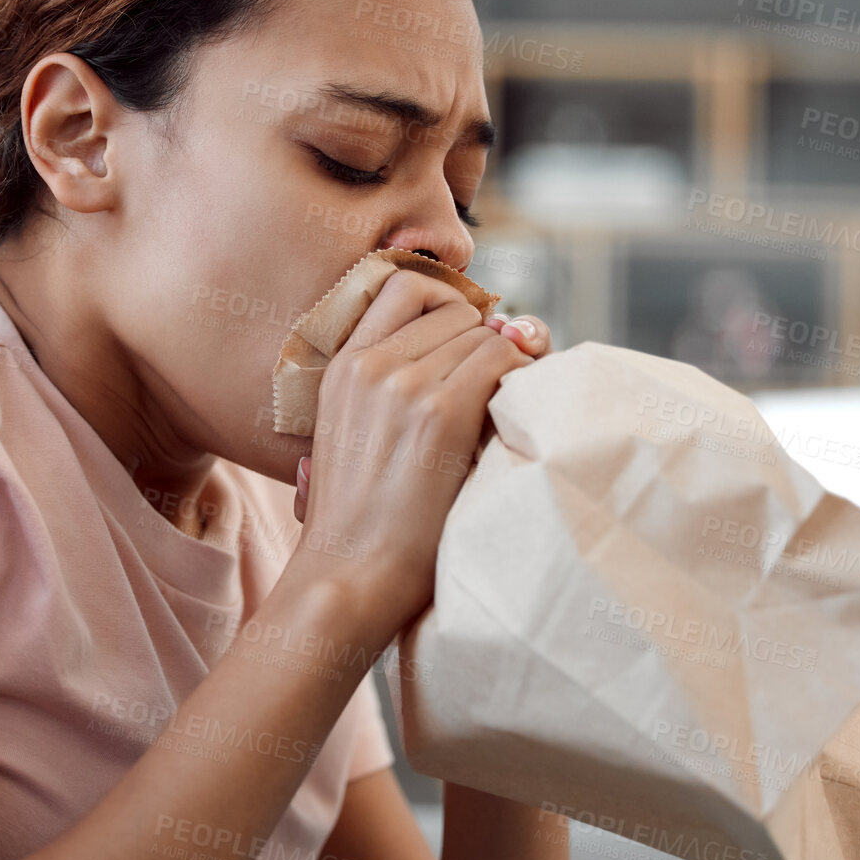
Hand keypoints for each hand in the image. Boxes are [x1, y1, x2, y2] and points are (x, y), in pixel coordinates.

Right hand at [287, 270, 550, 639]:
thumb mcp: (353, 435)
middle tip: (487, 390)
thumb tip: (477, 338)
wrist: (349, 573)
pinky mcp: (441, 412)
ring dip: (501, 366)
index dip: (446, 309)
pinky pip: (502, 360)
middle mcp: (368, 364)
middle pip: (454, 310)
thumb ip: (389, 386)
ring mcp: (403, 384)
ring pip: (483, 333)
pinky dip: (519, 380)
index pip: (404, 286)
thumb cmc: (361, 521)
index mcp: (340, 366)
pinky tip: (509, 418)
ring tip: (494, 413)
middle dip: (480, 342)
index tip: (461, 348)